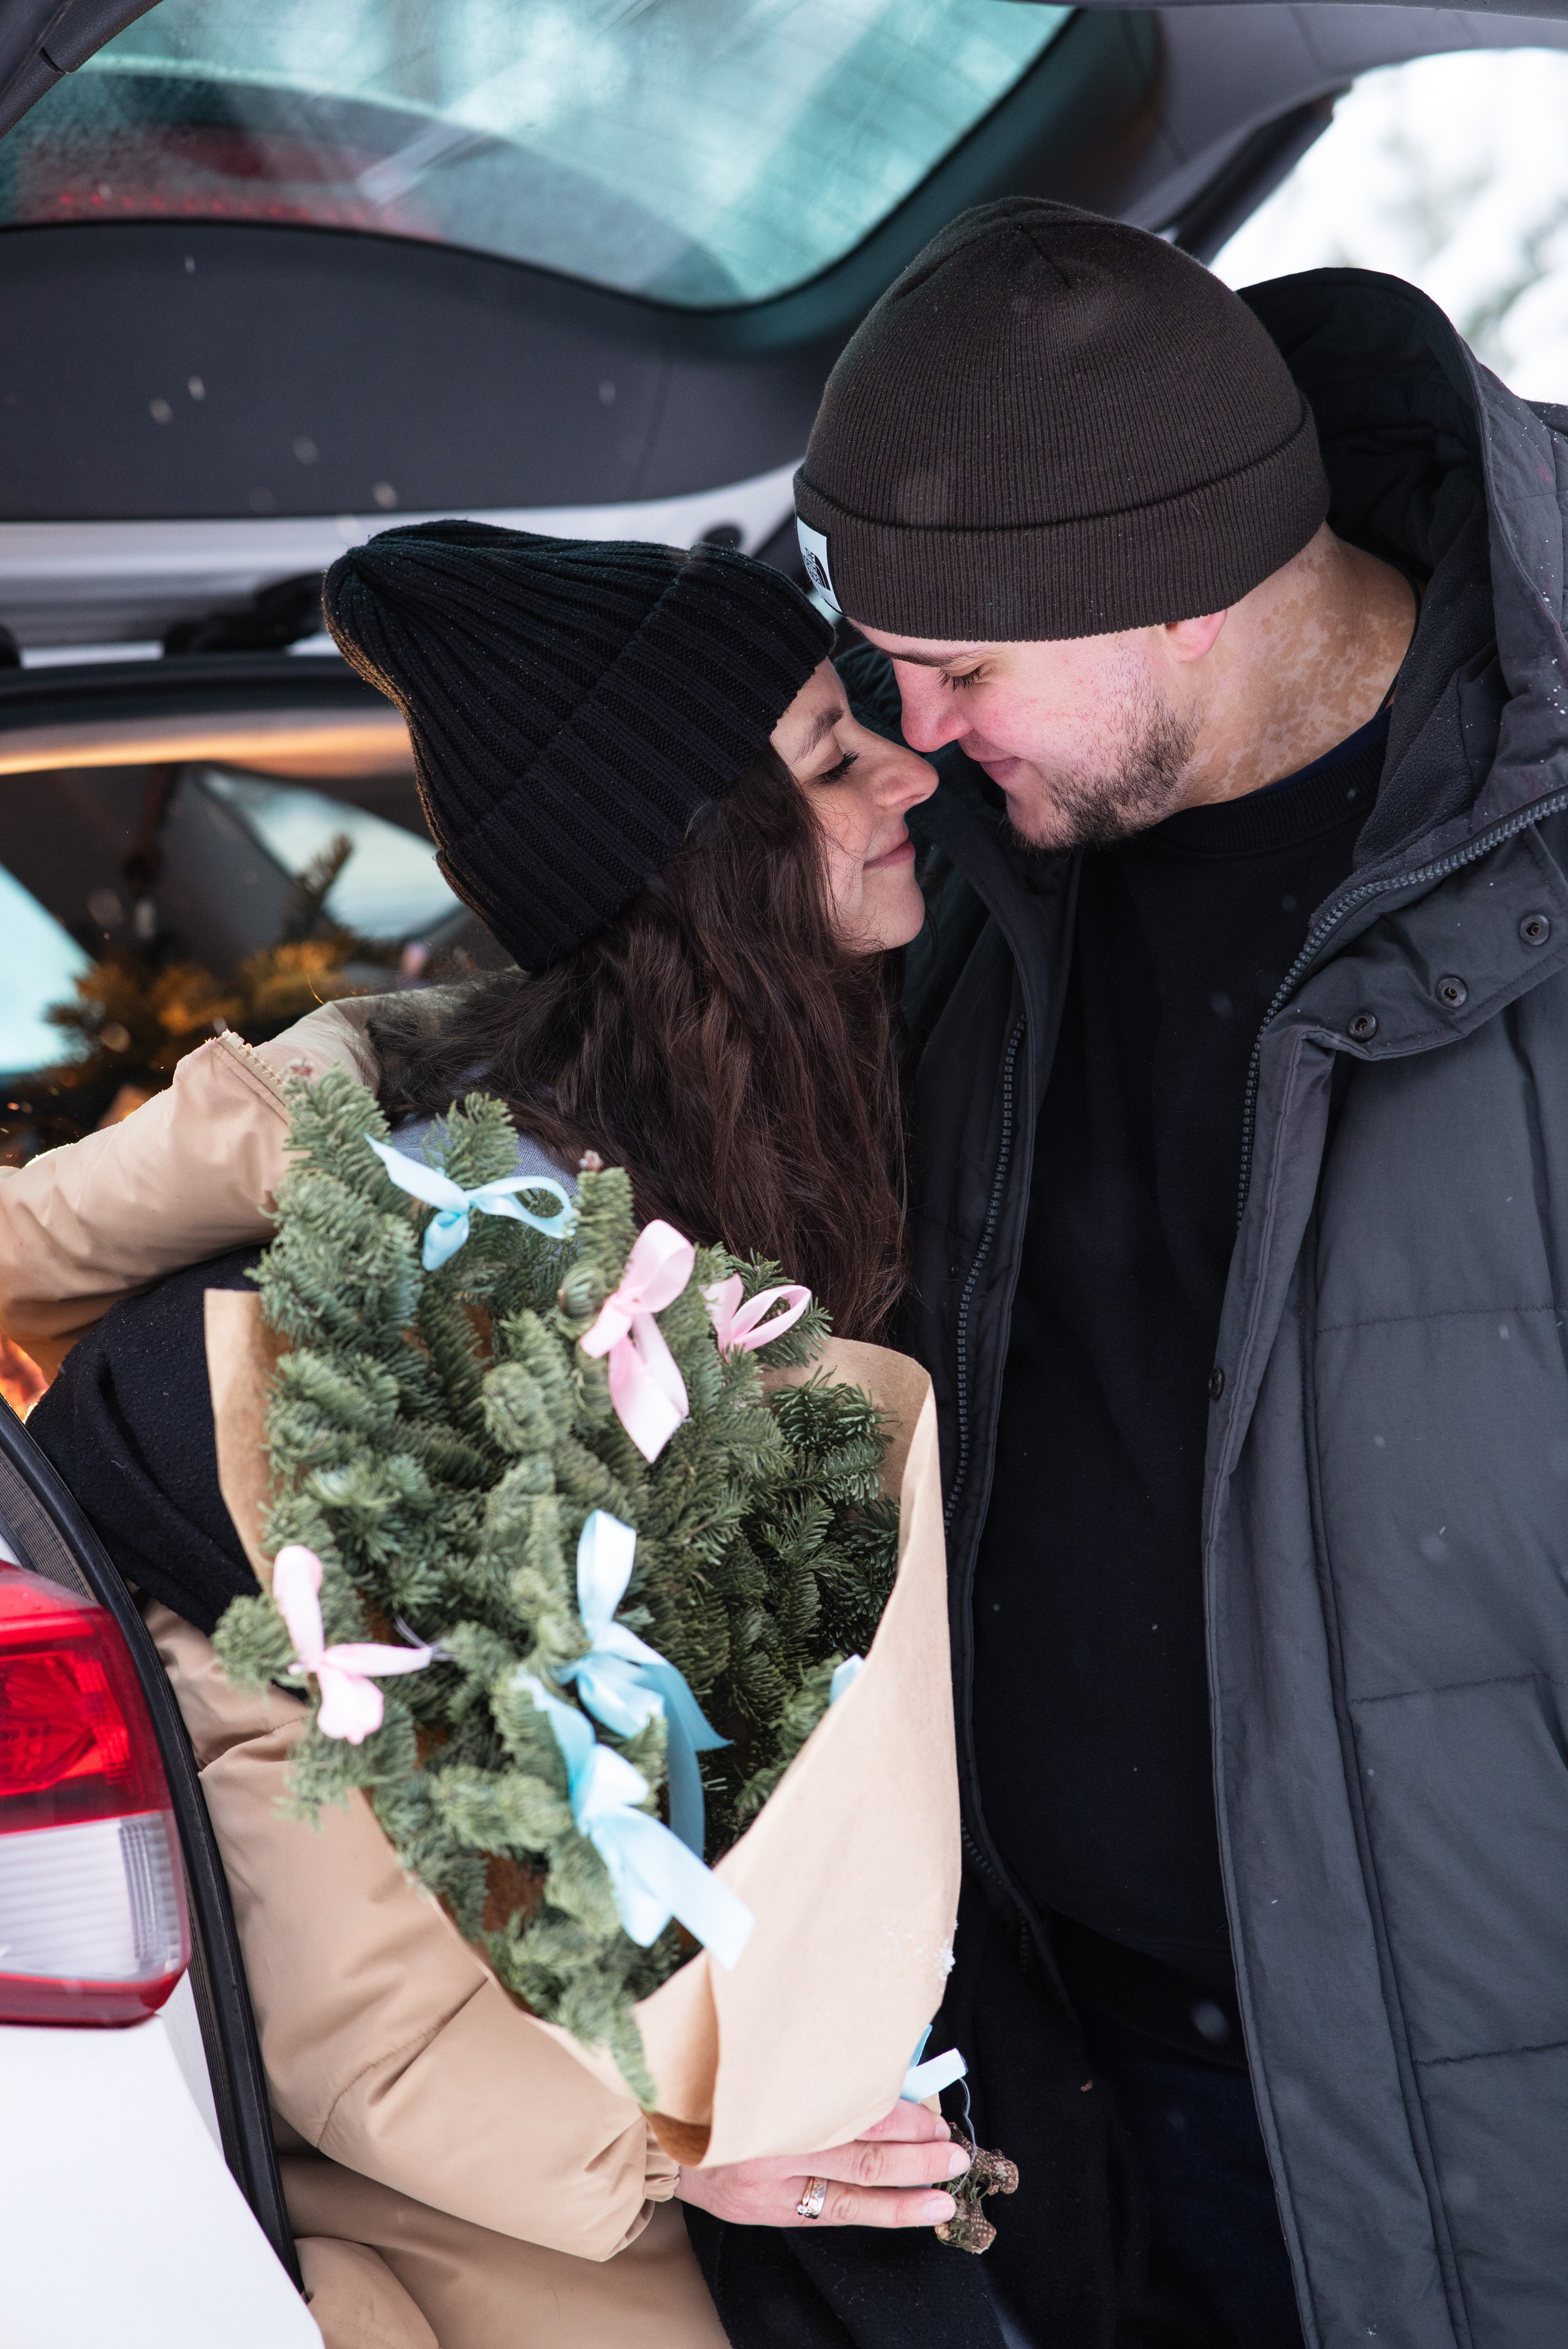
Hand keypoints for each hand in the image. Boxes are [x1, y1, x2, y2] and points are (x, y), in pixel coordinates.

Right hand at [673, 2100, 968, 2228]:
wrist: (666, 2140)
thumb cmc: (723, 2095)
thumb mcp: (765, 2072)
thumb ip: (819, 2076)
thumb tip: (888, 2073)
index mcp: (777, 2102)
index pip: (854, 2112)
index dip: (901, 2117)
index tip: (933, 2114)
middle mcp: (777, 2148)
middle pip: (863, 2153)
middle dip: (917, 2154)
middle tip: (955, 2151)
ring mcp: (776, 2188)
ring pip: (856, 2193)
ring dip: (908, 2191)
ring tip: (947, 2190)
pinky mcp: (775, 2213)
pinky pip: (837, 2213)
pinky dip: (882, 2212)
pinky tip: (915, 2210)